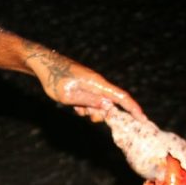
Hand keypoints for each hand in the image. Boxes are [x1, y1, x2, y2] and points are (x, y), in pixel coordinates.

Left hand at [26, 48, 145, 122]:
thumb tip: (109, 107)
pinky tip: (72, 104)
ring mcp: (92, 84)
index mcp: (97, 84)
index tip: (142, 119)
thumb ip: (90, 102)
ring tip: (74, 106)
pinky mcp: (86, 86)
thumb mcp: (69, 96)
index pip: (121, 97)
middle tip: (85, 115)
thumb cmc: (54, 79)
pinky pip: (91, 101)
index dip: (133, 109)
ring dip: (90, 111)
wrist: (42, 64)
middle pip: (110, 104)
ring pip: (99, 104)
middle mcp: (98, 83)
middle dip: (102, 114)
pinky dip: (84, 106)